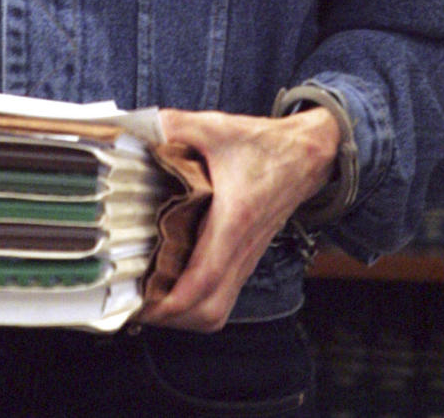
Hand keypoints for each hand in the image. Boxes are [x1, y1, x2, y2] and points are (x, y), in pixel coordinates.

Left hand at [139, 106, 339, 331]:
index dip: (172, 300)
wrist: (306, 156)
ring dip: (183, 316)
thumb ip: (174, 125)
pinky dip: (197, 304)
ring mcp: (247, 258)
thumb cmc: (264, 145)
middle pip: (209, 310)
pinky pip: (223, 298)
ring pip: (217, 310)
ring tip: (150, 300)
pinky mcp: (247, 259)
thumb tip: (136, 125)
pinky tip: (172, 286)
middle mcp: (242, 247)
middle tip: (136, 302)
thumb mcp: (215, 127)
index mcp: (233, 218)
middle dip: (171, 318)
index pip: (204, 277)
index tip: (142, 304)